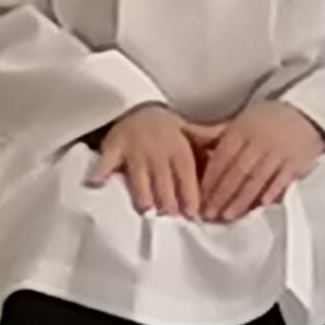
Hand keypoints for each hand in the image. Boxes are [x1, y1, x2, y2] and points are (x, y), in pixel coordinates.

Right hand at [88, 102, 206, 217]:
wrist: (137, 108)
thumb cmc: (166, 131)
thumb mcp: (189, 136)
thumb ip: (206, 151)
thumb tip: (227, 169)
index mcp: (178, 148)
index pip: (186, 173)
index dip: (190, 193)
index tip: (193, 214)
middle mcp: (158, 149)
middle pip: (163, 178)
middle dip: (167, 198)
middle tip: (170, 216)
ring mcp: (134, 148)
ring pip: (138, 174)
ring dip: (142, 191)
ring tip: (146, 208)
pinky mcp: (113, 147)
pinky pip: (106, 160)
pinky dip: (101, 171)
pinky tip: (96, 183)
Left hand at [194, 101, 324, 222]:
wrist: (310, 113)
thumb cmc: (270, 120)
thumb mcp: (243, 120)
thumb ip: (218, 135)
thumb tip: (187, 139)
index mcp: (242, 129)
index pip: (221, 158)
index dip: (209, 180)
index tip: (198, 199)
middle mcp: (259, 140)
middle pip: (236, 172)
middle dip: (221, 195)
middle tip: (208, 215)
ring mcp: (279, 151)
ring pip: (256, 179)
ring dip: (240, 200)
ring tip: (228, 216)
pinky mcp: (297, 161)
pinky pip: (281, 180)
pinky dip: (270, 193)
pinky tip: (260, 206)